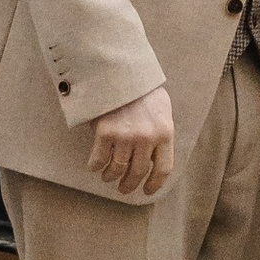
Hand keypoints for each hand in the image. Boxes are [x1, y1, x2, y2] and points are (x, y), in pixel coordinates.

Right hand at [88, 85, 175, 200]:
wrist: (119, 69)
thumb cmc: (141, 89)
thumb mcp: (161, 109)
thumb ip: (160, 132)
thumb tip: (155, 155)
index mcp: (165, 132)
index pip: (163, 168)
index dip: (154, 184)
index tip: (146, 191)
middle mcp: (147, 137)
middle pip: (138, 172)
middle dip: (129, 185)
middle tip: (123, 189)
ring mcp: (126, 136)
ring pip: (117, 169)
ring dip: (111, 177)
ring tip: (108, 177)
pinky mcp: (105, 132)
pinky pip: (99, 160)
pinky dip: (96, 166)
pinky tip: (95, 166)